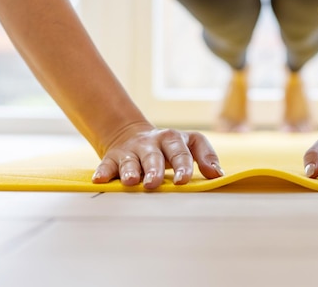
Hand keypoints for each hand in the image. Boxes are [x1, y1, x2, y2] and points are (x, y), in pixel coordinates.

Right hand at [91, 123, 223, 188]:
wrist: (131, 135)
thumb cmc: (168, 147)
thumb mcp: (188, 145)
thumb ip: (205, 157)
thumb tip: (218, 175)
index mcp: (173, 139)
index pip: (181, 150)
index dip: (184, 164)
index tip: (184, 180)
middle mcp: (152, 143)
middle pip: (154, 155)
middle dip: (155, 168)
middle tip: (155, 183)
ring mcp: (131, 150)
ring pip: (131, 160)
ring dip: (131, 170)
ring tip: (132, 181)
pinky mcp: (113, 158)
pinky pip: (107, 164)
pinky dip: (103, 172)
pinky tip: (100, 180)